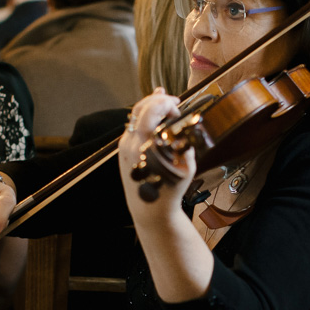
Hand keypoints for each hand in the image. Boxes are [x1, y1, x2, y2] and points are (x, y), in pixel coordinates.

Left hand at [119, 89, 195, 212]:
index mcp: (145, 144)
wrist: (150, 210)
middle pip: (140, 107)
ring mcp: (124, 146)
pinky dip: (144, 117)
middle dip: (158, 99)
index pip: (152, 109)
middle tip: (173, 102)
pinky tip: (153, 113)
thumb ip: (186, 142)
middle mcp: (131, 142)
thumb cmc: (169, 191)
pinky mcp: (123, 150)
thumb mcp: (186, 167)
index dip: (166, 103)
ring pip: (135, 115)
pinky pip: (133, 126)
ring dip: (151, 106)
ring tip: (165, 103)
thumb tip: (186, 124)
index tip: (178, 108)